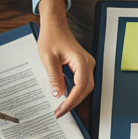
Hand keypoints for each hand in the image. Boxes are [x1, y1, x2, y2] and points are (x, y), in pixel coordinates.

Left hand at [37, 0, 94, 118]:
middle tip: (60, 112)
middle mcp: (88, 64)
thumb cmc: (52, 37)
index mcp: (81, 62)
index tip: (62, 110)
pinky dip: (75, 92)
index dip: (71, 101)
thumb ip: (55, 78)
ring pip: (85, 88)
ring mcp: (87, 65)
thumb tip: (58, 94)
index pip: (80, 87)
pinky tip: (66, 96)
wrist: (55, 26)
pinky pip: (82, 82)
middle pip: (85, 90)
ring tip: (62, 107)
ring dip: (75, 98)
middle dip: (73, 103)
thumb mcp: (49, 59)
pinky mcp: (83, 66)